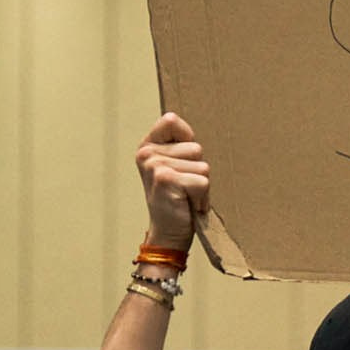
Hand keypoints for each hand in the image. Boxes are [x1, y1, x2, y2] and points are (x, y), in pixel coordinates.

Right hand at [136, 112, 209, 248]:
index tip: (181, 162)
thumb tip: (174, 116)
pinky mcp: (165, 179)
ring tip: (186, 196)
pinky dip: (202, 197)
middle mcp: (146, 153)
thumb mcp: (175, 165)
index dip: (187, 140)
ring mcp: (154, 165)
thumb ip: (178, 143)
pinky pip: (202, 182)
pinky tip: (187, 205)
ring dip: (201, 186)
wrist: (168, 233)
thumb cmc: (177, 198)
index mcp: (147, 146)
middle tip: (184, 187)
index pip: (172, 120)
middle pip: (196, 148)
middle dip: (197, 170)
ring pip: (202, 166)